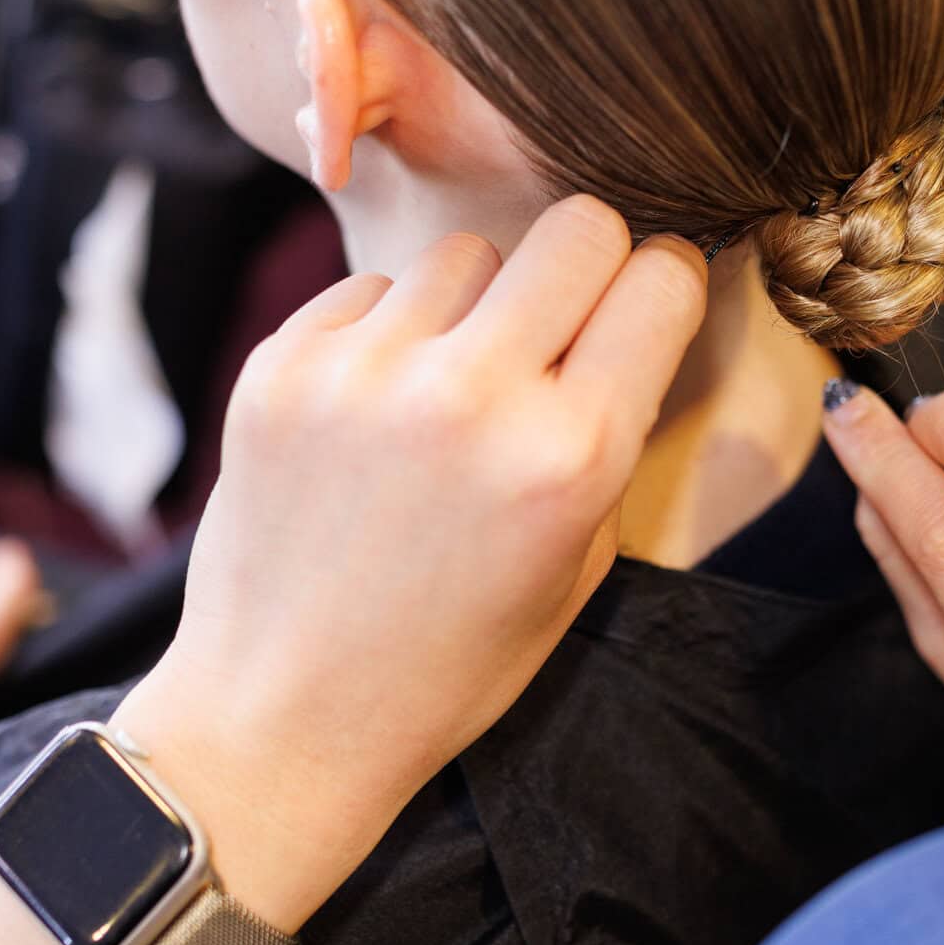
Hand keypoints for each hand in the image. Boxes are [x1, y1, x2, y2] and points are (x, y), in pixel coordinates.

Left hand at [119, 199, 706, 924]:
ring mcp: (365, 373)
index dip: (662, 287)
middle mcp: (470, 396)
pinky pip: (371, 290)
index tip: (643, 309)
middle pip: (576, 227)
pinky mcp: (281, 366)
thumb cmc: (448, 660)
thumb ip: (610, 432)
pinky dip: (386, 335)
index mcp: (569, 457)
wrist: (284, 716)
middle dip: (584, 269)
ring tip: (448, 394)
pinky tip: (373, 418)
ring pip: (466, 252)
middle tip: (556, 331)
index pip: (660, 279)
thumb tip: (623, 313)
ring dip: (475, 305)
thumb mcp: (577, 563)